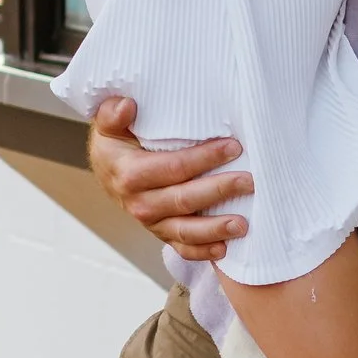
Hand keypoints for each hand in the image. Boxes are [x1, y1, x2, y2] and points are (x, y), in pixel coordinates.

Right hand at [83, 90, 250, 259]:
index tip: (233, 147)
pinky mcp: (161, 233)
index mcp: (129, 174)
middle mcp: (139, 203)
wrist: (108, 171)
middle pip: (184, 199)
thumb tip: (126, 105)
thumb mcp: (108, 124)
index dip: (204, 158)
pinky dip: (203, 251)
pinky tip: (225, 248)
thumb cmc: (116, 143)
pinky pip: (182, 247)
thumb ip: (112, 113)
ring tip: (243, 224)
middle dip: (219, 190)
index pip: (173, 167)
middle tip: (249, 181)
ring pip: (185, 230)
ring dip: (216, 229)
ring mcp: (151, 223)